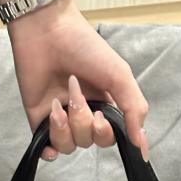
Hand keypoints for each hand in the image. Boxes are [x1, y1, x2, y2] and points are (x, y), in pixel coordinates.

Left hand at [6, 0, 148, 161]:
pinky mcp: (39, 120)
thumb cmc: (84, 47)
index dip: (106, 134)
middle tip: (79, 98)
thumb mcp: (120, 76)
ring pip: (69, 146)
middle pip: (90, 141)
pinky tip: (52, 125)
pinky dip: (50, 147)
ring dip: (66, 127)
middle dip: (85, 124)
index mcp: (105, 104)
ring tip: (59, 102)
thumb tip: (141, 145)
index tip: (101, 118)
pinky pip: (47, 149)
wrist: (47, 30)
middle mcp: (83, 113)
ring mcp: (60, 118)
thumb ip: (134, 110)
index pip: (111, 136)